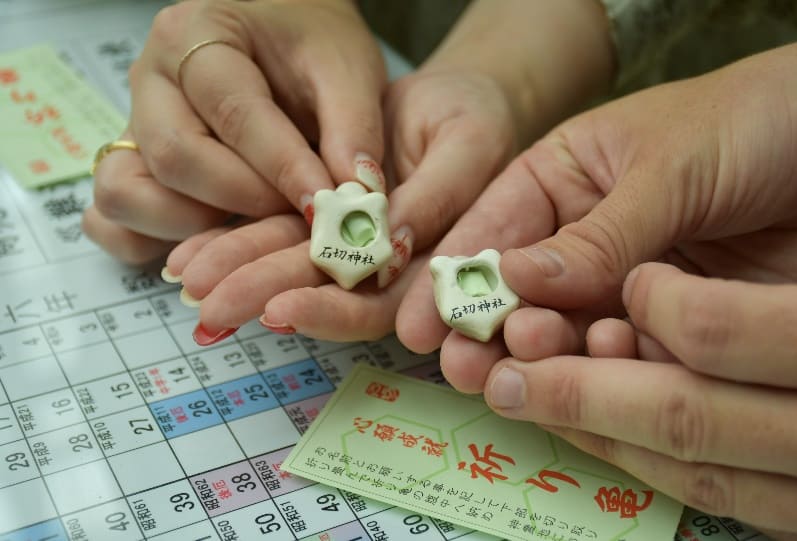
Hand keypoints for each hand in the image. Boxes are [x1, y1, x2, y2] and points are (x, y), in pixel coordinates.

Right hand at [83, 0, 386, 262]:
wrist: (282, 29)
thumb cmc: (309, 40)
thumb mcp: (345, 67)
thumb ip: (354, 127)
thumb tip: (358, 196)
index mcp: (197, 36)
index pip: (232, 113)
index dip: (281, 168)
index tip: (324, 205)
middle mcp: (152, 81)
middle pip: (173, 158)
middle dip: (242, 200)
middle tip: (296, 214)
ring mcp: (133, 126)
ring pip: (126, 192)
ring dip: (190, 227)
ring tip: (251, 225)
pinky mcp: (130, 167)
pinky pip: (110, 219)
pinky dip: (148, 242)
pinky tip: (207, 242)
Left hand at [169, 64, 516, 342]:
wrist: (449, 101)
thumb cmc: (474, 120)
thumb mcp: (470, 146)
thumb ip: (438, 199)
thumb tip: (389, 248)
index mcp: (428, 266)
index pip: (379, 303)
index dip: (334, 311)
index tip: (283, 311)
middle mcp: (382, 268)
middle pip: (322, 291)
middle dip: (266, 295)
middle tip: (211, 305)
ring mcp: (347, 246)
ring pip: (289, 264)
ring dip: (237, 273)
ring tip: (189, 276)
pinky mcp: (318, 220)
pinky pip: (272, 231)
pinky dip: (232, 240)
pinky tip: (192, 251)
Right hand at [395, 40, 796, 537]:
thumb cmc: (753, 122)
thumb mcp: (667, 167)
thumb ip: (595, 233)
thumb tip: (513, 282)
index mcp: (563, 178)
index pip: (492, 230)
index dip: (452, 278)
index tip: (418, 324)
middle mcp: (585, 236)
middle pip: (519, 293)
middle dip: (489, 328)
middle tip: (465, 365)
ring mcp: (627, 283)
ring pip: (568, 331)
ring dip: (545, 352)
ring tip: (532, 358)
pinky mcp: (674, 322)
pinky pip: (628, 354)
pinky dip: (611, 367)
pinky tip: (606, 363)